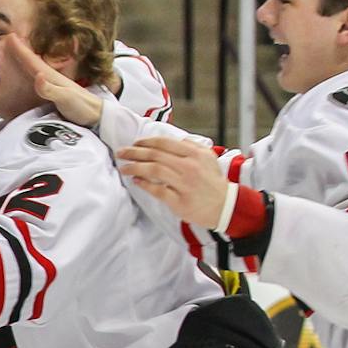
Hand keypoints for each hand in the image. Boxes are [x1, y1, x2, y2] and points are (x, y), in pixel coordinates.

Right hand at [3, 31, 102, 126]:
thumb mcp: (66, 98)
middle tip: (10, 38)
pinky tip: (32, 74)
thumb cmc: (82, 107)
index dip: (20, 50)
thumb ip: (51, 89)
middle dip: (21, 51)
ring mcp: (53, 86)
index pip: (32, 61)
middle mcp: (51, 79)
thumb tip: (38, 76)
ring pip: (35, 69)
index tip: (10, 36)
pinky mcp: (54, 94)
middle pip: (32, 62)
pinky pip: (38, 79)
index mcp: (51, 77)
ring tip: (17, 53)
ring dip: (25, 60)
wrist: (97, 116)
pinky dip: (32, 73)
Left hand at [115, 136, 230, 227]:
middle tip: (121, 152)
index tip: (135, 144)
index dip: (146, 142)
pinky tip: (136, 180)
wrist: (225, 206)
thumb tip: (174, 141)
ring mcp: (184, 184)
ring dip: (135, 167)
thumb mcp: (208, 158)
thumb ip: (192, 146)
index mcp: (195, 154)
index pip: (164, 143)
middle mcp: (189, 167)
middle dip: (134, 152)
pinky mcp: (180, 201)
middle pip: (155, 155)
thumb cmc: (213, 183)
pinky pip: (158, 190)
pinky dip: (144, 184)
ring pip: (154, 170)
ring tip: (124, 167)